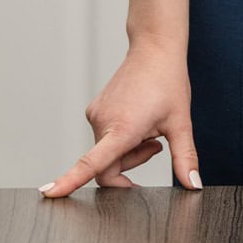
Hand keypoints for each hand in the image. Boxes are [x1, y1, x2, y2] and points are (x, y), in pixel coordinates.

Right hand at [38, 39, 201, 196]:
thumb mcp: (181, 122)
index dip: (70, 181)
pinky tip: (137, 117)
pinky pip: (104, 137)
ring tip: (149, 126)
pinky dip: (120, 136)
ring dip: (128, 149)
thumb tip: (194, 186)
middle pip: (108, 166)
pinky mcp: (94, 109)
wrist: (155, 48)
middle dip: (133, 163)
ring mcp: (95, 114)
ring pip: (106, 152)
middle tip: (156, 144)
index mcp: (122, 129)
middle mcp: (102, 122)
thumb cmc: (168, 81)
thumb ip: (185, 158)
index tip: (49, 193)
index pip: (91, 164)